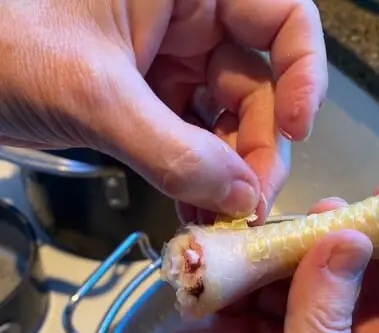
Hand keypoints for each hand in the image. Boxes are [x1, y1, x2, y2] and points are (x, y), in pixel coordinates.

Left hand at [0, 1, 326, 219]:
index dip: (304, 72)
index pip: (284, 16)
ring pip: (230, 122)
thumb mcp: (92, 93)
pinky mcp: (154, 101)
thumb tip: (242, 199)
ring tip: (218, 221)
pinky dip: (200, 179)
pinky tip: (197, 212)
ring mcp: (174, 63)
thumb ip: (172, 151)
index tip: (295, 130)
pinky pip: (195, 142)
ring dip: (230, 175)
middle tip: (247, 207)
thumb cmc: (3, 49)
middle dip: (257, 149)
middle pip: (260, 86)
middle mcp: (192, 20)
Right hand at [64, 177, 378, 332]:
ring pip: (281, 277)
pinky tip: (236, 235)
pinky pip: (231, 283)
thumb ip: (324, 325)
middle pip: (332, 286)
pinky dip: (233, 258)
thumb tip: (351, 241)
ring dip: (281, 246)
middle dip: (332, 244)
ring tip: (278, 215)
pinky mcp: (213, 329)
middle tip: (328, 202)